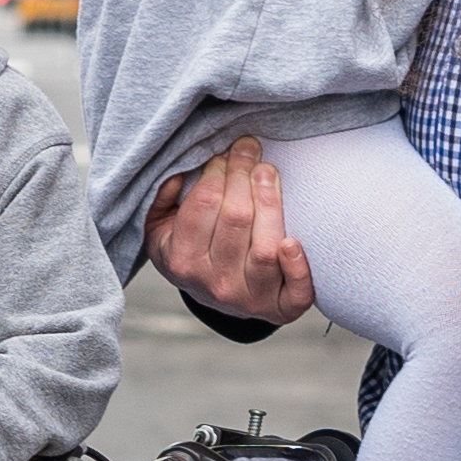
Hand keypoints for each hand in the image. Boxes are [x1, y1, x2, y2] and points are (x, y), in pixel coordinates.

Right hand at [148, 139, 313, 326]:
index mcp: (181, 261)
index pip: (204, 204)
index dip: (219, 169)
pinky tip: (293, 241)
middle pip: (236, 219)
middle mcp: (215, 284)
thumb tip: (183, 172)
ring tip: (269, 173)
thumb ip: (163, 197)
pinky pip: (296, 293)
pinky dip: (299, 267)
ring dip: (271, 202)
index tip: (227, 153)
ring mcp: (249, 299)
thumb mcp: (161, 225)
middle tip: (251, 150)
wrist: (214, 295)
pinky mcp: (281, 310)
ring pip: (265, 249)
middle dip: (245, 174)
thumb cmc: (190, 249)